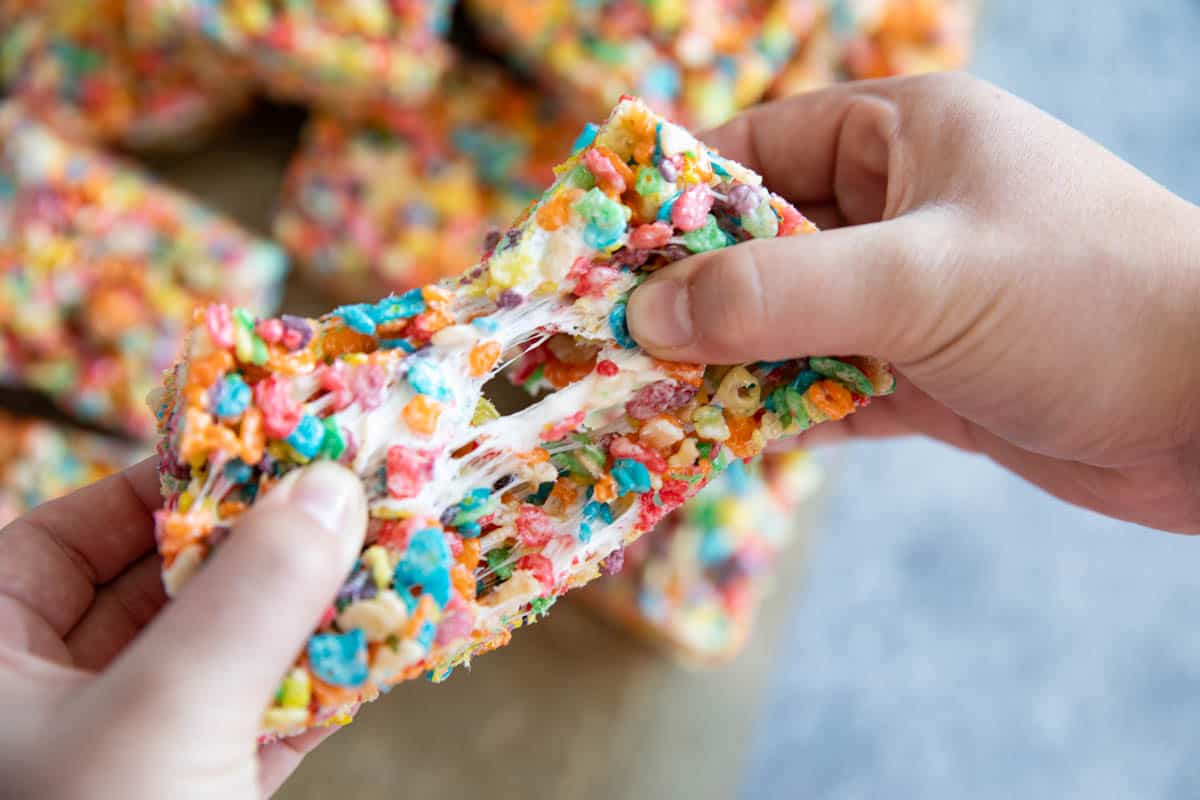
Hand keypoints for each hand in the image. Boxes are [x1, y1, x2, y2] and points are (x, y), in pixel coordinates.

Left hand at [0, 458, 366, 798]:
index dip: (145, 492)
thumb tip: (329, 489)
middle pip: (157, 593)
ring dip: (302, 614)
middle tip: (329, 499)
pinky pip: (262, 721)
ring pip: (220, 657)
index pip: (57, 546)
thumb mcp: (167, 712)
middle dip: (252, 548)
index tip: (243, 457)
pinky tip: (379, 650)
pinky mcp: (200, 795)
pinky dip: (322, 686)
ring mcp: (134, 755)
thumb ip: (249, 596)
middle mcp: (60, 708)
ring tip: (372, 560)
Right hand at [628, 72, 1199, 532]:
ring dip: (723, 363)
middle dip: (687, 295)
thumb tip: (648, 313)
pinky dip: (774, 411)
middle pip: (760, 245)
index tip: (595, 249)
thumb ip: (778, 292)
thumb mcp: (923, 279)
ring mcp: (912, 299)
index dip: (672, 198)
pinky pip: (823, 385)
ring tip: (639, 396)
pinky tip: (718, 438)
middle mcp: (901, 212)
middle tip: (602, 339)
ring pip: (785, 324)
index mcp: (905, 139)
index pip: (757, 150)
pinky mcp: (926, 377)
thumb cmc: (1091, 303)